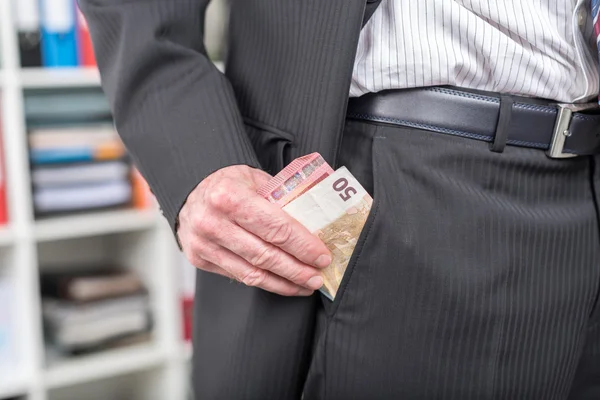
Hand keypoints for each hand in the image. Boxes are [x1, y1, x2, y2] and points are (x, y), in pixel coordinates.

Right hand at [177, 165, 331, 295]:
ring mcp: (203, 244)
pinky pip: (240, 276)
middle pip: (266, 255)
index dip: (303, 246)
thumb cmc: (229, 185)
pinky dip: (265, 282)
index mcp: (229, 196)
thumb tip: (317, 226)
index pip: (276, 228)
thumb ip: (282, 200)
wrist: (190, 192)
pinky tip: (282, 283)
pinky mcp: (200, 260)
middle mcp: (212, 222)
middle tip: (318, 277)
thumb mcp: (256, 179)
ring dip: (284, 283)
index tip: (322, 257)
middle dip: (297, 270)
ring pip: (253, 273)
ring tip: (305, 285)